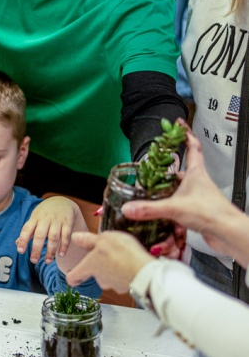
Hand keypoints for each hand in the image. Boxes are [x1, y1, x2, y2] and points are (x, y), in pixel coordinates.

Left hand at [16, 196, 77, 263]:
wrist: (63, 201)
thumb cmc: (45, 213)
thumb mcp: (34, 218)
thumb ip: (27, 231)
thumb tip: (17, 243)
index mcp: (35, 219)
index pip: (26, 229)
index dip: (23, 240)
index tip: (20, 251)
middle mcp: (45, 220)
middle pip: (40, 235)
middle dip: (36, 249)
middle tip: (33, 261)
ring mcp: (57, 221)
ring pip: (53, 237)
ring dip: (51, 251)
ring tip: (47, 262)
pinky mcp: (68, 223)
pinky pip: (66, 235)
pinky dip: (64, 245)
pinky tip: (61, 255)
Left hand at [65, 231, 154, 292]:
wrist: (145, 272)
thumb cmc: (123, 253)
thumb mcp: (104, 239)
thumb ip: (88, 240)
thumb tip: (75, 237)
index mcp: (90, 266)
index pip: (73, 277)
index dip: (72, 276)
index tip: (72, 275)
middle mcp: (99, 279)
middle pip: (95, 273)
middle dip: (100, 264)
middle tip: (110, 253)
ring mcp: (113, 285)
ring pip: (110, 275)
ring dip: (114, 267)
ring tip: (123, 256)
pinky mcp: (127, 287)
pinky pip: (123, 278)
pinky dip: (125, 272)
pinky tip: (132, 263)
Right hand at [121, 122, 241, 258]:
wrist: (228, 232)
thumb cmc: (211, 213)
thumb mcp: (174, 208)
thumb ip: (148, 208)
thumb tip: (129, 207)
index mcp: (196, 173)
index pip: (192, 146)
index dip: (185, 133)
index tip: (178, 124)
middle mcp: (198, 183)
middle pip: (183, 169)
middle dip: (168, 169)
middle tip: (155, 168)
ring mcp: (199, 196)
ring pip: (180, 188)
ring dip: (168, 190)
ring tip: (154, 192)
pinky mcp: (198, 211)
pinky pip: (181, 205)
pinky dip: (171, 207)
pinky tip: (163, 214)